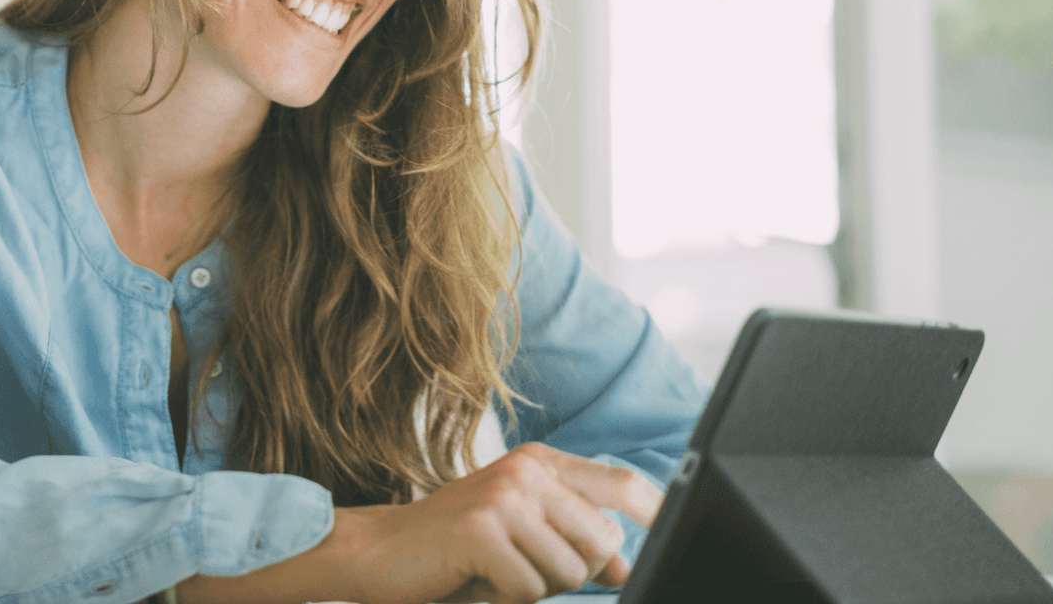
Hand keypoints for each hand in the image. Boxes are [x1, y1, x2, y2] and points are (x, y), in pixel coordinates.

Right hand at [344, 442, 662, 603]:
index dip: (657, 515)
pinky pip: (529, 588)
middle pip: (604, 543)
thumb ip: (570, 536)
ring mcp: (503, 497)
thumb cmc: (452, 545)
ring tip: (497, 574)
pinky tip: (478, 583)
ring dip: (537, 589)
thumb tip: (626, 567)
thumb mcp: (517, 527)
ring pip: (570, 572)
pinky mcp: (481, 531)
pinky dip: (506, 599)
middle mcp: (526, 470)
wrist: (376, 551)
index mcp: (539, 462)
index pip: (622, 485)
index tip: (677, 536)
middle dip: (575, 576)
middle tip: (525, 572)